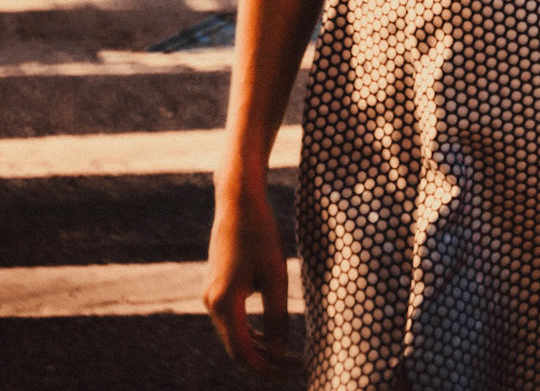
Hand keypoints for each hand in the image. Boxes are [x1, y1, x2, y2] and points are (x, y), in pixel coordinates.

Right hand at [204, 181, 296, 374]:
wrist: (238, 201)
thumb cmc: (260, 234)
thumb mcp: (276, 275)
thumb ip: (278, 316)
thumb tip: (280, 352)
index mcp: (224, 304)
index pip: (244, 353)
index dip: (268, 368)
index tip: (293, 371)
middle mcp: (211, 304)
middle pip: (237, 348)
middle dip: (266, 361)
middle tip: (295, 366)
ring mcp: (210, 297)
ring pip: (234, 336)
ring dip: (259, 348)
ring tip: (287, 355)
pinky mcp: (215, 289)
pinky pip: (232, 321)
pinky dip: (250, 332)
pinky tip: (271, 335)